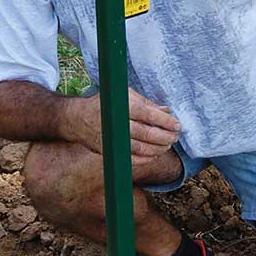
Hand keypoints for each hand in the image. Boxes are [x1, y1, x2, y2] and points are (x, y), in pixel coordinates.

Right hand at [62, 89, 180, 165]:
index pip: (150, 115)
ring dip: (159, 149)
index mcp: (124, 107)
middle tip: (175, 136)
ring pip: (143, 149)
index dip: (167, 122)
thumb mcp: (125, 96)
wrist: (78, 119)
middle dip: (166, 137)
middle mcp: (119, 124)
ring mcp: (114, 140)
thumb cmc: (106, 105)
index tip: (177, 124)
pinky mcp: (111, 151)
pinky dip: (147, 158)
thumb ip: (147, 104)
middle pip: (149, 134)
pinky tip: (154, 154)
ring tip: (167, 145)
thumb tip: (167, 110)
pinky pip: (133, 159)